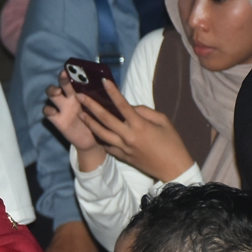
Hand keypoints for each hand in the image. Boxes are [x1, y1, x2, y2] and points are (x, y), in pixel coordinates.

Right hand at [43, 71, 108, 172]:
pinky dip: (48, 111)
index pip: (76, 78)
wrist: (95, 141)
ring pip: (52, 94)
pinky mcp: (58, 120)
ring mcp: (63, 108)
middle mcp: (71, 97)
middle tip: (65, 75)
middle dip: (63, 78)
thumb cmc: (101, 122)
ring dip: (52, 91)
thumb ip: (110, 98)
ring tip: (57, 92)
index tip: (78, 67)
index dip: (75, 71)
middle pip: (62, 82)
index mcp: (83, 92)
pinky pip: (48, 113)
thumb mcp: (107, 109)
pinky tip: (53, 111)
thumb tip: (120, 88)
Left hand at [75, 79, 193, 182]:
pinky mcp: (122, 157)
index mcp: (140, 126)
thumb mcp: (163, 121)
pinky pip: (106, 146)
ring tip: (80, 113)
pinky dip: (99, 138)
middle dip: (91, 106)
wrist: (173, 169)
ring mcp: (123, 148)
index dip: (112, 92)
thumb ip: (145, 112)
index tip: (103, 81)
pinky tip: (92, 131)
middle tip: (79, 96)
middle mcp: (128, 137)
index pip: (122, 105)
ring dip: (89, 122)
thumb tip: (130, 107)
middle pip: (105, 119)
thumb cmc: (172, 143)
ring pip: (101, 134)